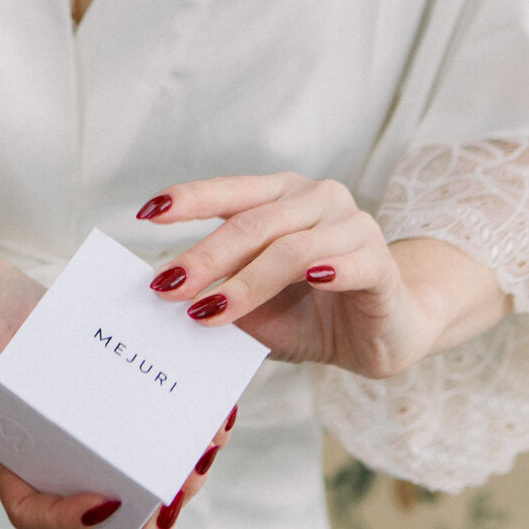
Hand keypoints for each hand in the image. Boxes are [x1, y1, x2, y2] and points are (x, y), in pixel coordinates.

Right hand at [0, 268, 235, 528]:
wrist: (25, 305)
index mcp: (18, 466)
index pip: (35, 516)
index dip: (68, 521)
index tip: (103, 501)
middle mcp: (61, 474)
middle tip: (171, 499)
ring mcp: (99, 459)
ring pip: (143, 504)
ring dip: (179, 490)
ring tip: (203, 450)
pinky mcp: (130, 435)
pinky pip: (163, 459)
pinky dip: (191, 448)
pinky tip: (217, 421)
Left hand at [139, 173, 450, 377]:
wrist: (380, 335)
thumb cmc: (311, 314)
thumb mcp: (255, 306)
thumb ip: (220, 295)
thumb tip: (167, 296)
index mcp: (281, 197)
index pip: (230, 192)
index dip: (189, 199)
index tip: (147, 213)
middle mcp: (316, 199)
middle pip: (253, 224)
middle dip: (205, 258)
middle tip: (167, 287)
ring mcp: (352, 226)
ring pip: (291, 249)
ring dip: (246, 283)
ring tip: (210, 312)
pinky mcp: (380, 262)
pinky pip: (351, 263)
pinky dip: (329, 269)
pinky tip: (312, 279)